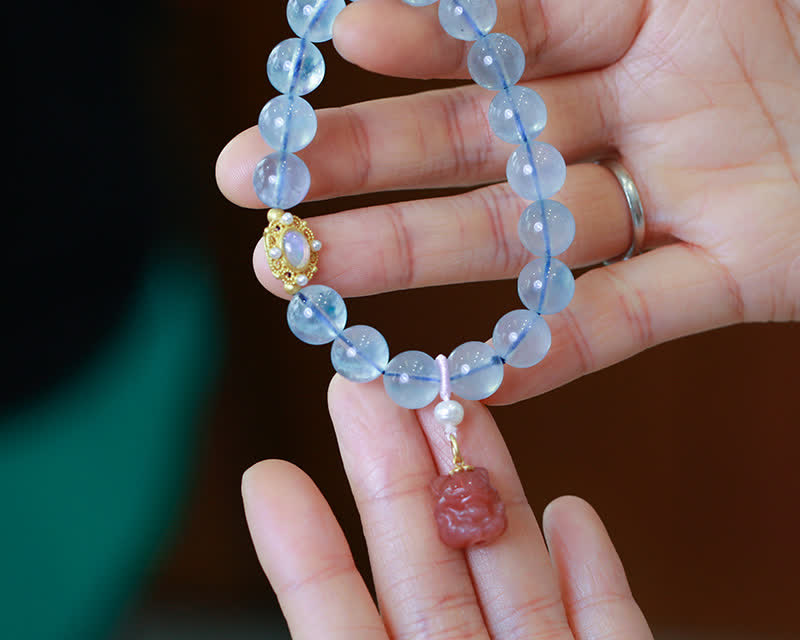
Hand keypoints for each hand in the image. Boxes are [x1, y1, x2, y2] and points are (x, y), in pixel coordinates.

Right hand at [217, 0, 799, 400]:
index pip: (517, 19)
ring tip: (298, 272)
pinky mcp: (747, 272)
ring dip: (409, 256)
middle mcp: (654, 98)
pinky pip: (631, 315)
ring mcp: (689, 190)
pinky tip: (462, 368)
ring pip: (525, 231)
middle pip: (481, 136)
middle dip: (363, 161)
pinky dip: (550, 346)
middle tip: (258, 178)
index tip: (333, 38)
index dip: (426, 32)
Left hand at [242, 376, 651, 638]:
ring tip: (468, 410)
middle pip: (431, 578)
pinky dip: (595, 574)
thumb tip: (265, 486)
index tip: (276, 463)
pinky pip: (612, 631)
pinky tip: (572, 508)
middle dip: (407, 477)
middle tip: (377, 388)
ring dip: (495, 493)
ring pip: (515, 586)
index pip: (342, 626)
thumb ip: (330, 626)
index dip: (310, 548)